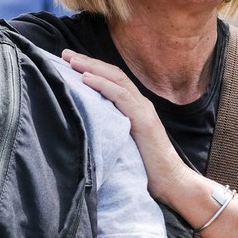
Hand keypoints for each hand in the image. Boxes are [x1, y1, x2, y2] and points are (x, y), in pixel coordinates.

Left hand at [62, 50, 191, 204]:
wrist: (172, 183)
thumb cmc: (146, 169)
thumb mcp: (123, 143)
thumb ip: (110, 129)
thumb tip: (84, 126)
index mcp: (135, 108)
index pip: (112, 80)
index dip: (92, 68)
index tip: (69, 62)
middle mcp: (140, 104)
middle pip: (112, 74)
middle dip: (87, 62)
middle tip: (64, 54)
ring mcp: (143, 110)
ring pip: (116, 80)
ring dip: (92, 68)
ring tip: (71, 61)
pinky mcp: (144, 121)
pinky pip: (121, 97)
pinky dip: (103, 85)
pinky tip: (86, 78)